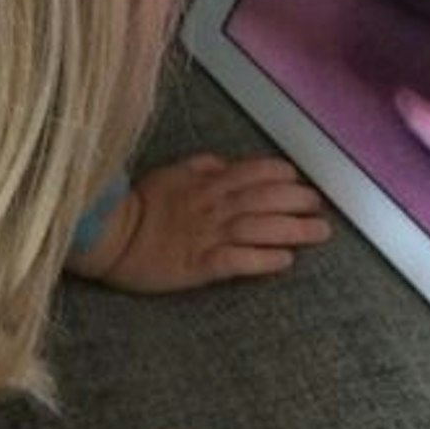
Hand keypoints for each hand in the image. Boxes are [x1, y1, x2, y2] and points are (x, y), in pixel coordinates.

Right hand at [68, 154, 329, 291]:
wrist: (109, 236)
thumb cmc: (138, 204)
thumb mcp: (170, 172)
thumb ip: (201, 165)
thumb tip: (227, 163)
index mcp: (206, 182)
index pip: (253, 173)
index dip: (281, 176)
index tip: (300, 181)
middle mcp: (212, 206)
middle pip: (264, 199)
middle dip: (298, 201)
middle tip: (320, 206)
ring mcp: (207, 236)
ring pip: (258, 228)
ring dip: (292, 229)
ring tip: (319, 233)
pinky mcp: (199, 265)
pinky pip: (237, 261)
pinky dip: (263, 259)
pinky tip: (285, 260)